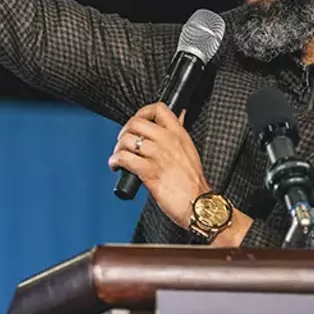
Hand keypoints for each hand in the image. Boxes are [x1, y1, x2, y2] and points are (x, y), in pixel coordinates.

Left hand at [109, 103, 210, 228]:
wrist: (198, 204)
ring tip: (118, 156)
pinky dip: (115, 161)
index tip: (136, 122)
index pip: (158, 109)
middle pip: (136, 122)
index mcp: (179, 134)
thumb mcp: (189, 150)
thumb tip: (178, 115)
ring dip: (117, 148)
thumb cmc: (193, 182)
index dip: (142, 112)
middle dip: (124, 131)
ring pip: (127, 140)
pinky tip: (116, 166)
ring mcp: (158, 155)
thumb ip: (179, 133)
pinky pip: (124, 158)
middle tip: (123, 141)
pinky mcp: (149, 172)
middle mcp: (168, 141)